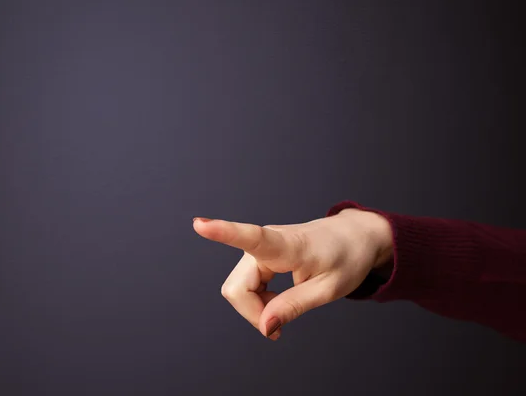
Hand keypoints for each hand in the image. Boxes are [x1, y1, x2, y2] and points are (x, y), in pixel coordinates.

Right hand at [193, 208, 392, 339]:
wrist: (354, 236)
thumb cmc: (346, 258)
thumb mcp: (329, 289)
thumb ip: (294, 306)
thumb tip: (264, 327)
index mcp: (289, 245)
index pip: (252, 237)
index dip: (223, 232)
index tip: (200, 223)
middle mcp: (268, 242)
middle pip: (238, 286)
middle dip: (252, 312)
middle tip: (280, 330)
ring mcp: (261, 247)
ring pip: (238, 287)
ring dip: (255, 307)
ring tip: (283, 309)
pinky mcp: (259, 254)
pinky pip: (244, 284)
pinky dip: (257, 300)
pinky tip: (276, 301)